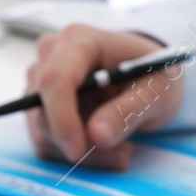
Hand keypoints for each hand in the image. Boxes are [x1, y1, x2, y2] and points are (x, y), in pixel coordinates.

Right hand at [25, 25, 185, 170]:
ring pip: (43, 131)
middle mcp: (50, 56)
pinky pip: (46, 140)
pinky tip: (107, 148)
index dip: (62, 118)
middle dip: (80, 142)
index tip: (78, 151)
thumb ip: (129, 110)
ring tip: (122, 149)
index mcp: (78, 40)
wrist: (146, 76)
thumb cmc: (152, 74)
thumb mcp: (157, 91)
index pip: (55, 79)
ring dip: (82, 152)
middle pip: (44, 110)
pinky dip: (76, 153)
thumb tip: (97, 136)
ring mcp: (39, 81)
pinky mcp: (38, 106)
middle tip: (123, 155)